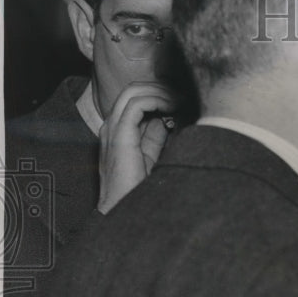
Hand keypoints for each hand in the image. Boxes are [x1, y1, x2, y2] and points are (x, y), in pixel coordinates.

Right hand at [97, 82, 178, 213]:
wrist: (123, 209)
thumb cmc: (137, 187)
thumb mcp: (151, 156)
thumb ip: (156, 135)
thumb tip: (169, 117)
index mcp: (119, 129)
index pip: (137, 98)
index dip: (161, 94)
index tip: (184, 99)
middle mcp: (112, 125)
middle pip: (135, 89)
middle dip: (162, 87)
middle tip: (184, 95)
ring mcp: (112, 129)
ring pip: (134, 91)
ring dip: (161, 91)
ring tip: (181, 99)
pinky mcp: (118, 135)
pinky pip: (136, 104)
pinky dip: (157, 100)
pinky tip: (173, 107)